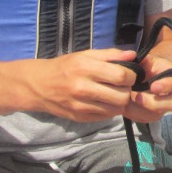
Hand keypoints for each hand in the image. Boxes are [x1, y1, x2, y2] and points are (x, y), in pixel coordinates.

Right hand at [6, 48, 139, 121]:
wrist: (38, 85)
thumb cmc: (64, 67)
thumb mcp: (85, 55)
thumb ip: (110, 55)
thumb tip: (133, 55)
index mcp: (85, 68)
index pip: (121, 76)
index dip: (131, 76)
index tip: (129, 74)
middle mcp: (83, 88)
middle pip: (122, 96)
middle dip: (127, 90)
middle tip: (122, 85)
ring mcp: (81, 106)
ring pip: (116, 109)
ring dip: (119, 102)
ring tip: (114, 93)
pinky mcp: (80, 118)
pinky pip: (105, 117)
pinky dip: (109, 110)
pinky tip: (103, 101)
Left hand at [123, 52, 171, 123]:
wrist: (149, 77)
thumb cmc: (150, 66)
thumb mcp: (148, 60)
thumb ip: (145, 60)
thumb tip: (138, 59)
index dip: (166, 86)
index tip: (153, 86)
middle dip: (155, 103)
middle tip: (138, 98)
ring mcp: (164, 108)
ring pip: (157, 115)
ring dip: (139, 110)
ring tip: (125, 102)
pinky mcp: (153, 116)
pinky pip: (145, 119)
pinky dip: (133, 114)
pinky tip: (124, 107)